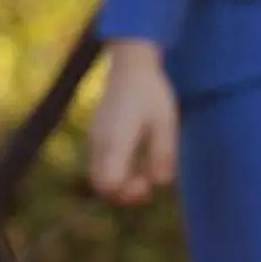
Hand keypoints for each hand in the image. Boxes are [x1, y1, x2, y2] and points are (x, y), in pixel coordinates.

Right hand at [88, 40, 179, 203]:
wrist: (130, 66)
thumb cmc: (151, 93)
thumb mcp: (166, 123)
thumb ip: (163, 155)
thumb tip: (159, 183)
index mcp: (115, 142)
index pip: (107, 185)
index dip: (127, 194)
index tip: (146, 185)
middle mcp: (99, 144)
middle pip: (100, 186)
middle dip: (123, 194)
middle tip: (147, 185)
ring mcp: (94, 140)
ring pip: (98, 176)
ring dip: (120, 183)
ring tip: (144, 174)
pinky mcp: (96, 137)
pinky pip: (100, 165)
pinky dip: (116, 171)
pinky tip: (135, 160)